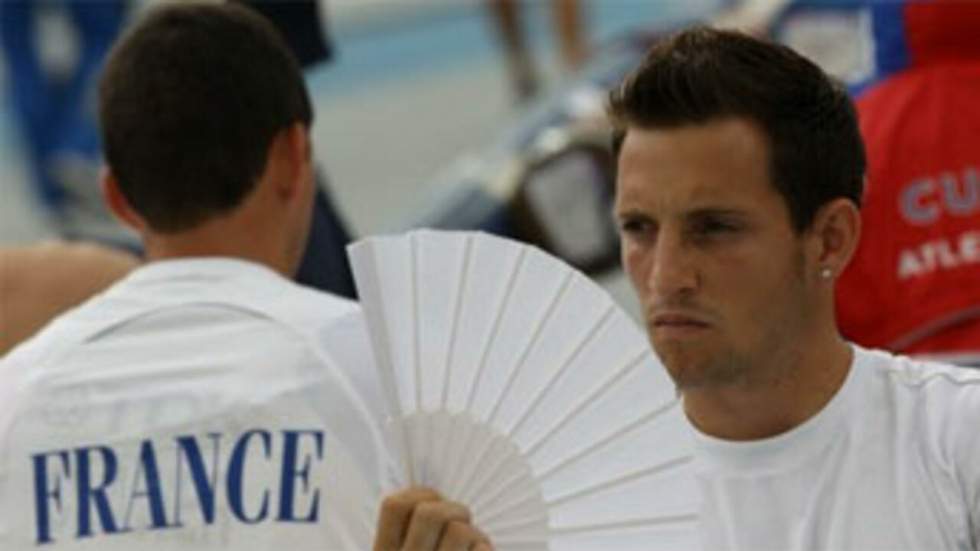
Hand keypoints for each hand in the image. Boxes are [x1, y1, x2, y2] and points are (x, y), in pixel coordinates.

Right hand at [373, 487, 492, 550]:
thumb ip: (408, 537)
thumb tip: (437, 499)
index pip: (395, 506)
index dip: (418, 493)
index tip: (433, 500)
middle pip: (430, 514)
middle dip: (454, 509)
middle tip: (463, 519)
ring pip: (460, 531)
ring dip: (475, 533)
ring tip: (475, 543)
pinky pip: (481, 550)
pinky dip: (486, 549)